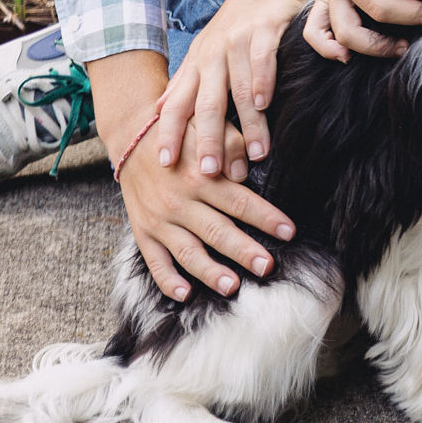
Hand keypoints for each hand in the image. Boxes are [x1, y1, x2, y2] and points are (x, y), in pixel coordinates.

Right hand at [117, 131, 295, 301]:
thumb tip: (246, 171)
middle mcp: (179, 202)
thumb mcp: (207, 128)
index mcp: (200, 176)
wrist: (133, 139)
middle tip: (266, 267)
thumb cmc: (182, 135)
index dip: (266, 217)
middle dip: (244, 251)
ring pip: (188, 252)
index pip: (239, 201)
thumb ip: (230, 145)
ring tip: (232, 286)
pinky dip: (168, 281)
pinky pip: (155, 261)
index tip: (288, 231)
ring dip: (210, 272)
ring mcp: (160, 220)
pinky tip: (185, 294)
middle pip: (217, 231)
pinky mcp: (143, 232)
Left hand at [160, 0, 323, 180]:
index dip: (169, 134)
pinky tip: (266, 104)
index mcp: (197, 65)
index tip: (166, 164)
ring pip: (239, 89)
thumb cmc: (237, 26)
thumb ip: (184, 83)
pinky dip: (263, 81)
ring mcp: (238, 41)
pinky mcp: (265, 28)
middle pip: (207, 103)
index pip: (177, 104)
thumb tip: (155, 111)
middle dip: (206, 139)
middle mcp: (214, 55)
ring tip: (256, 155)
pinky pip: (262, 58)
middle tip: (208, 171)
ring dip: (248, 124)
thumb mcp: (205, 52)